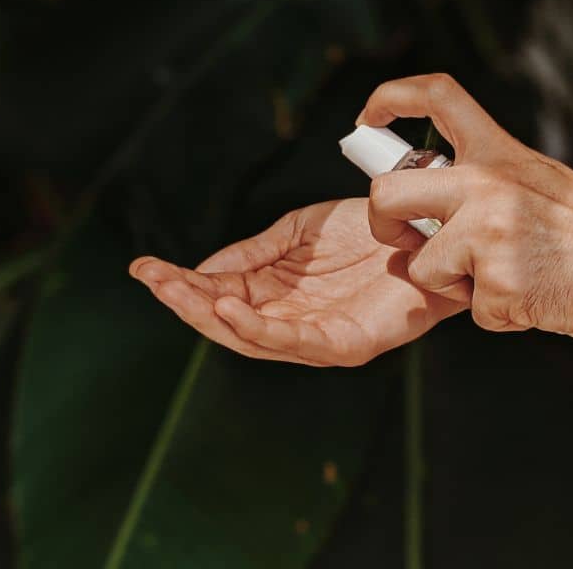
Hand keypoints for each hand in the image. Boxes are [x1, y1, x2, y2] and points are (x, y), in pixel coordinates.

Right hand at [129, 199, 459, 365]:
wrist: (430, 228)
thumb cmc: (370, 231)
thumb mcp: (298, 231)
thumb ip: (253, 251)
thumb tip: (202, 270)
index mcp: (276, 293)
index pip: (217, 293)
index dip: (179, 283)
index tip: (142, 267)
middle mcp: (291, 319)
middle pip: (225, 321)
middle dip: (184, 300)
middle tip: (152, 280)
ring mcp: (317, 337)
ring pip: (250, 336)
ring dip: (209, 314)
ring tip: (178, 291)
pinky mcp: (346, 345)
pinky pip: (293, 340)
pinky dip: (256, 327)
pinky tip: (226, 306)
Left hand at [359, 74, 572, 354]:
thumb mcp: (542, 184)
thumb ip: (488, 185)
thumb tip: (428, 206)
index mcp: (502, 152)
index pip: (437, 96)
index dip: (390, 97)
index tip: (368, 117)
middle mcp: (488, 184)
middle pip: (384, 193)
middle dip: (380, 225)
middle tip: (403, 243)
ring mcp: (490, 233)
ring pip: (421, 268)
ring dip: (454, 288)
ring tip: (509, 281)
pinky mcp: (498, 285)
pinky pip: (468, 310)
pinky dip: (497, 316)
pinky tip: (535, 301)